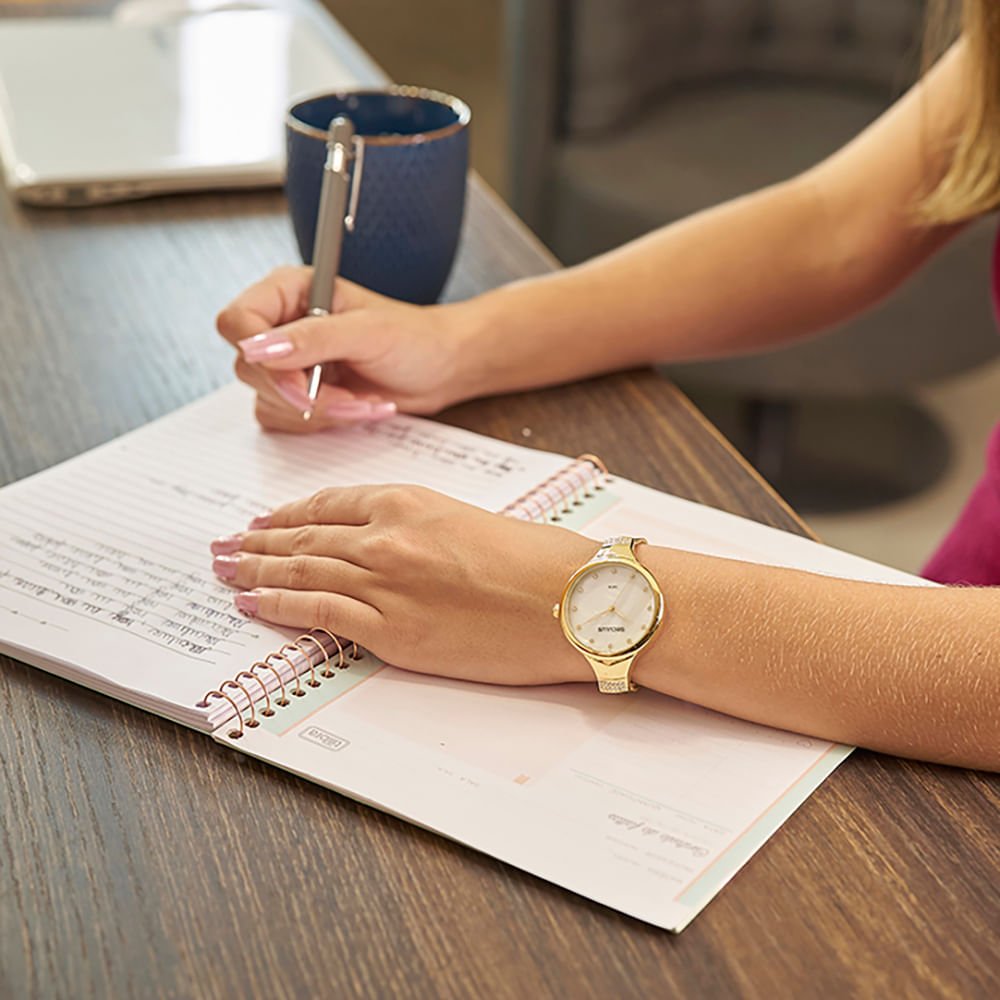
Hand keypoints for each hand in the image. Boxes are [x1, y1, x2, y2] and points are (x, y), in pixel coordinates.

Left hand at [210, 485, 596, 684]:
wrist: (574, 600)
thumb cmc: (537, 560)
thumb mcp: (469, 522)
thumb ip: (416, 529)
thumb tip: (378, 549)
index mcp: (408, 500)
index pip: (327, 505)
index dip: (287, 515)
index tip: (263, 522)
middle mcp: (385, 537)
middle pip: (302, 538)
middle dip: (256, 544)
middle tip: (223, 547)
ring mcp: (384, 584)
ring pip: (300, 573)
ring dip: (254, 573)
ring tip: (226, 573)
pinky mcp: (392, 632)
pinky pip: (318, 615)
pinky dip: (278, 609)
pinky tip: (253, 606)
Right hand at [216, 267, 474, 432]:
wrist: (441, 369)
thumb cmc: (415, 338)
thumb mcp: (368, 333)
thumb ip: (313, 338)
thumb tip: (259, 349)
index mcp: (289, 292)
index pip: (237, 321)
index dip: (257, 353)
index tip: (296, 378)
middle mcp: (281, 326)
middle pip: (249, 368)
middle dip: (301, 392)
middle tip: (346, 395)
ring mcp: (288, 363)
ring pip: (267, 400)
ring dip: (320, 410)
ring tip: (362, 399)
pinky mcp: (299, 395)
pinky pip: (285, 420)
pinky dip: (324, 422)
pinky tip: (357, 407)